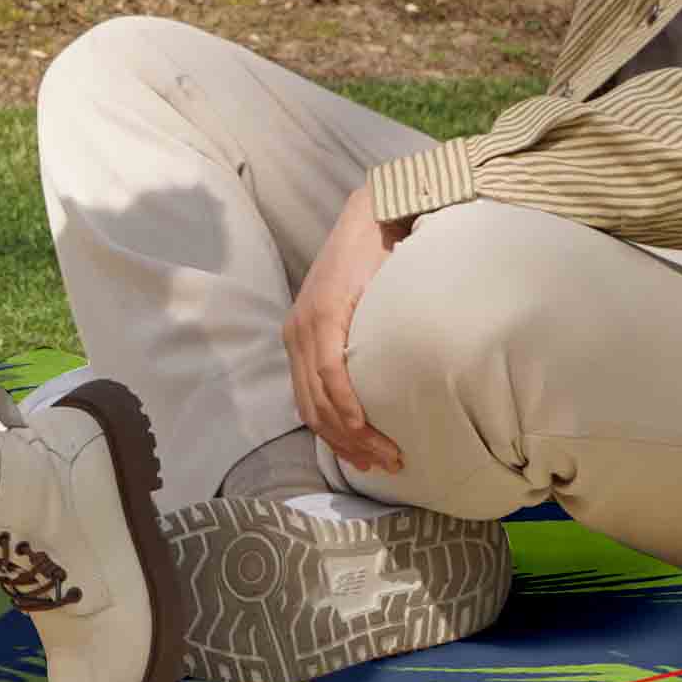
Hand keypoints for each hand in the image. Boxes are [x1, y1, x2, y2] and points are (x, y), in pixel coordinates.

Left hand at [283, 182, 405, 478]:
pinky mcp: (325, 313)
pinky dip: (344, 401)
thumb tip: (380, 387)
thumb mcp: (358, 313)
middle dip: (349, 446)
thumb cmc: (373, 264)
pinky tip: (363, 422)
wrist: (373, 216)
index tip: (367, 462)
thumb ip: (356, 346)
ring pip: (321, 398)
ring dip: (353, 433)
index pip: (309, 406)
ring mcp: (306, 325)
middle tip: (385, 465)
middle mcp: (295, 336)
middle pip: (313, 411)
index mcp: (299, 340)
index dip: (336, 441)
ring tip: (386, 452)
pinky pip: (331, 369)